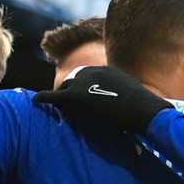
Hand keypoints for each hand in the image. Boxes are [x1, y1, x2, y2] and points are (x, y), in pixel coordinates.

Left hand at [33, 66, 170, 133]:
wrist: (146, 111)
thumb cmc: (147, 111)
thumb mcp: (135, 100)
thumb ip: (126, 99)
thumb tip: (134, 110)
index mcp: (108, 72)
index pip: (87, 77)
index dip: (80, 88)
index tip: (77, 97)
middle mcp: (94, 72)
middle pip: (73, 80)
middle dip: (67, 90)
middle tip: (61, 103)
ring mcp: (85, 82)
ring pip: (63, 88)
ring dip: (57, 96)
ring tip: (49, 105)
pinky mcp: (77, 96)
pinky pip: (55, 96)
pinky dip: (44, 98)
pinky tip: (36, 102)